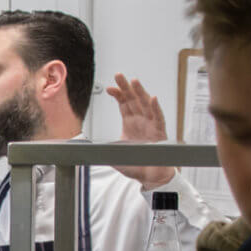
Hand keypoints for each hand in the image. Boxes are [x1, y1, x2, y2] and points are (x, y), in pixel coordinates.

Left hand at [107, 73, 175, 189]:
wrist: (151, 176)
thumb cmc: (137, 163)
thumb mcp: (116, 153)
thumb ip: (105, 148)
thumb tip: (90, 149)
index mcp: (130, 123)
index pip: (123, 104)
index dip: (117, 95)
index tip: (109, 89)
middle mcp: (141, 121)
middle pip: (133, 100)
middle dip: (126, 87)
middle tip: (119, 75)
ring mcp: (151, 125)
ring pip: (146, 104)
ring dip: (140, 92)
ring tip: (134, 81)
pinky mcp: (160, 132)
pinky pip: (158, 118)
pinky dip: (156, 108)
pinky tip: (152, 99)